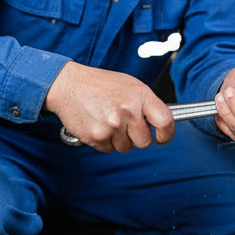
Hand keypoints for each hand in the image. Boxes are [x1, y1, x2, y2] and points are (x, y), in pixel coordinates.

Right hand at [44, 62, 174, 152]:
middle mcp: (128, 110)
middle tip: (124, 124)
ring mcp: (112, 125)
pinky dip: (104, 141)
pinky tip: (97, 124)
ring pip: (126, 147)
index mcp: (140, 95)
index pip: (165, 122)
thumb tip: (160, 124)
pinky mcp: (97, 137)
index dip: (166, 134)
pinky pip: (109, 149)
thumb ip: (146, 104)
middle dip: (137, 138)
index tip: (162, 138)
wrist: (68, 85)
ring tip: (107, 120)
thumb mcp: (129, 85)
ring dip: (118, 139)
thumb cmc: (99, 84)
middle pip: (144, 142)